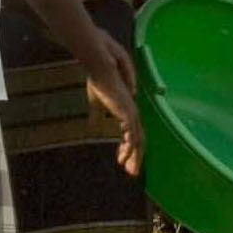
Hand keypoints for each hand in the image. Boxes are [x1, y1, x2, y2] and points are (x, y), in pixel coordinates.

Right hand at [81, 24, 143, 174]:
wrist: (99, 60)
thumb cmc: (99, 75)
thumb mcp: (96, 100)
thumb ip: (97, 113)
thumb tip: (94, 125)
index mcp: (126, 109)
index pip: (131, 133)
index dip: (128, 148)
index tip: (121, 160)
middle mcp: (131, 111)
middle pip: (138, 139)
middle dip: (135, 157)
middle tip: (131, 172)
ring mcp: (131, 111)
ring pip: (137, 140)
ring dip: (134, 157)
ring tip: (130, 171)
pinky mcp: (127, 111)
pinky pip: (131, 134)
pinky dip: (129, 148)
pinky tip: (122, 158)